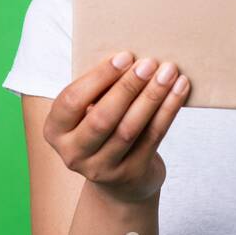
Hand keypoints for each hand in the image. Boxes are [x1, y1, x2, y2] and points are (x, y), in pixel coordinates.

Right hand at [43, 51, 188, 204]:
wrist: (119, 178)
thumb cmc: (103, 126)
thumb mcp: (89, 108)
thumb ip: (99, 88)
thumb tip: (130, 57)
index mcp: (55, 130)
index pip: (72, 101)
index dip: (99, 77)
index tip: (124, 56)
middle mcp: (73, 153)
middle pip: (102, 118)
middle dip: (128, 87)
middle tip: (149, 63)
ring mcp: (101, 168)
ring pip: (129, 129)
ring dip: (152, 97)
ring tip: (169, 73)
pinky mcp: (131, 173)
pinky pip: (153, 137)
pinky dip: (168, 110)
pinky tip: (179, 89)